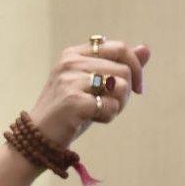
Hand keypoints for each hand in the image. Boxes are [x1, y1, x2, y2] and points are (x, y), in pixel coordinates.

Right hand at [26, 40, 151, 148]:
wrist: (39, 137)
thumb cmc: (68, 110)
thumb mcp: (92, 84)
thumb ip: (117, 65)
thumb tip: (145, 49)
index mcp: (74, 54)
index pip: (120, 48)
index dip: (135, 67)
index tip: (135, 87)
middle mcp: (70, 63)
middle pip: (124, 69)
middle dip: (126, 91)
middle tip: (112, 105)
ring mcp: (70, 81)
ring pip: (121, 85)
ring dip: (118, 104)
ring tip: (100, 112)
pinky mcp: (73, 101)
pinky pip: (111, 106)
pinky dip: (108, 116)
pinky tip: (93, 119)